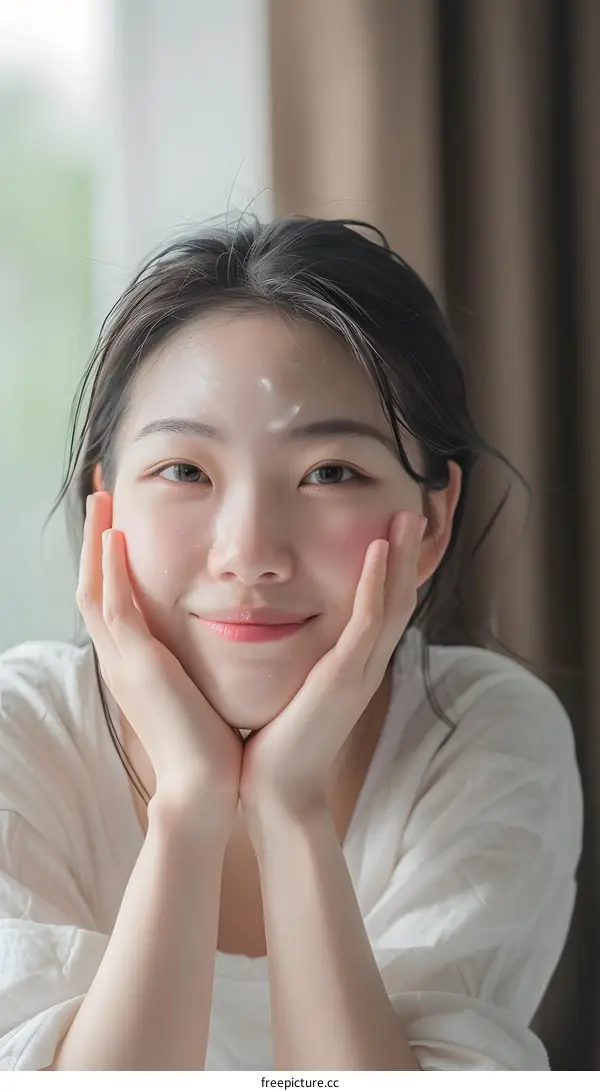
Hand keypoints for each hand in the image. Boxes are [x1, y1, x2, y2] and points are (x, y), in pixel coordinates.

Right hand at [76, 491, 242, 828]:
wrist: (206, 787)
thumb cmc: (208, 742)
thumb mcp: (195, 688)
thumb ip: (193, 660)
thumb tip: (215, 635)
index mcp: (134, 661)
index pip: (111, 596)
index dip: (108, 556)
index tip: (117, 518)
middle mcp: (120, 657)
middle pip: (92, 583)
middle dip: (94, 537)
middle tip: (98, 491)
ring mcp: (124, 661)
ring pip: (95, 587)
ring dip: (96, 541)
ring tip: (101, 497)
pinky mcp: (139, 666)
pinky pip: (116, 609)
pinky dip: (112, 571)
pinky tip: (116, 536)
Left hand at [238, 510, 426, 833]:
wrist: (273, 789)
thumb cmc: (274, 737)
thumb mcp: (291, 680)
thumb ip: (295, 651)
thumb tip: (270, 617)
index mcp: (354, 659)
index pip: (385, 600)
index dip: (396, 562)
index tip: (399, 521)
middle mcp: (366, 661)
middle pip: (401, 594)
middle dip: (410, 551)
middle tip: (418, 506)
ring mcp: (360, 669)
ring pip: (393, 601)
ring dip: (400, 556)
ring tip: (407, 513)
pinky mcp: (345, 679)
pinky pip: (368, 623)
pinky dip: (376, 584)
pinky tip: (376, 549)